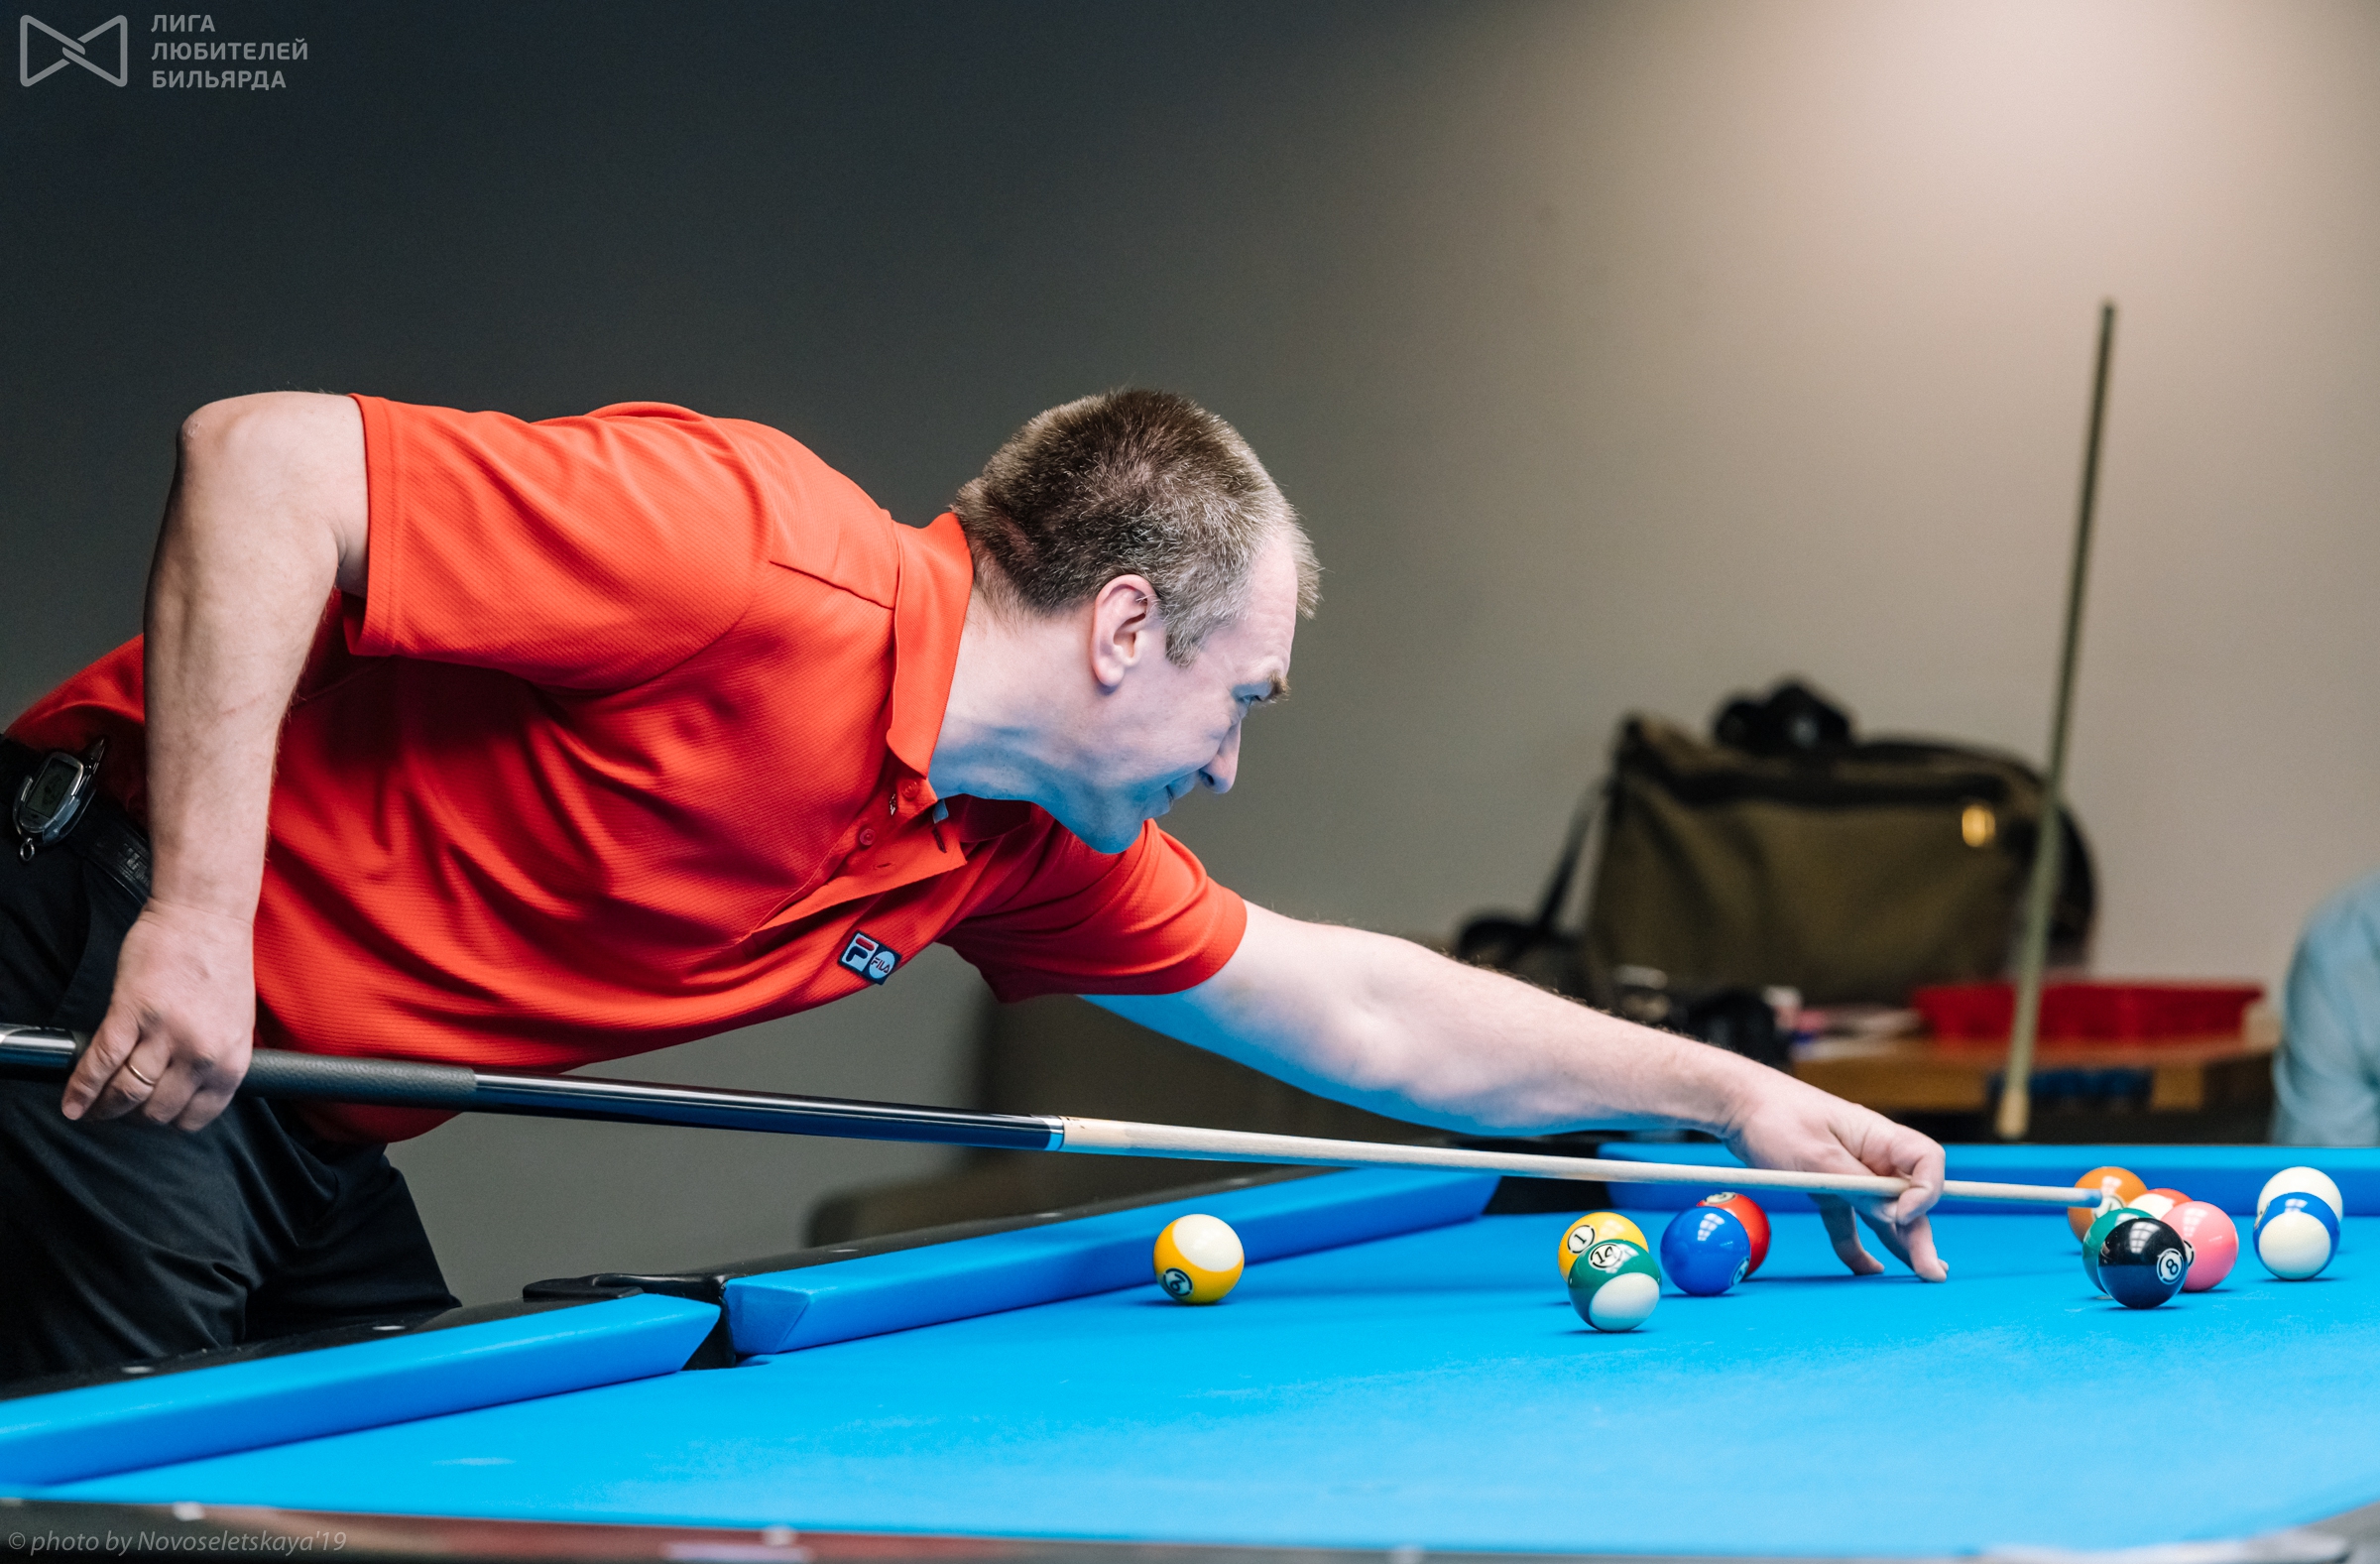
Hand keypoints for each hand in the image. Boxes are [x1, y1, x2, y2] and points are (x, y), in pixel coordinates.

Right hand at [62, 898, 255, 1129]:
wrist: (205, 917)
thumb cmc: (220, 963)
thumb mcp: (235, 1023)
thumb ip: (215, 1057)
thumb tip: (187, 1088)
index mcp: (231, 1059)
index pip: (197, 1115)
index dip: (170, 1122)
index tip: (153, 1117)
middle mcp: (201, 1053)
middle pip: (157, 1110)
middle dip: (135, 1116)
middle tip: (121, 1109)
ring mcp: (165, 1034)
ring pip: (126, 1093)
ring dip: (106, 1107)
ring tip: (95, 1109)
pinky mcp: (131, 1014)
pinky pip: (101, 1063)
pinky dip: (82, 1088)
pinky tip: (72, 1102)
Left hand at [1721, 1073, 1948, 1281]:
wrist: (1737, 1105)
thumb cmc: (1776, 1118)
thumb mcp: (1817, 1157)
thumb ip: (1858, 1187)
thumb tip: (1896, 1216)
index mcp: (1878, 1136)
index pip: (1926, 1162)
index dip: (1926, 1191)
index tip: (1903, 1213)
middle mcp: (1871, 1156)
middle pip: (1909, 1197)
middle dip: (1922, 1233)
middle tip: (1932, 1272)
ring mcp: (1850, 1173)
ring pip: (1883, 1213)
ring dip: (1901, 1243)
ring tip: (1921, 1275)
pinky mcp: (1828, 1186)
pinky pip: (1849, 1219)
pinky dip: (1857, 1245)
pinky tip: (1866, 1269)